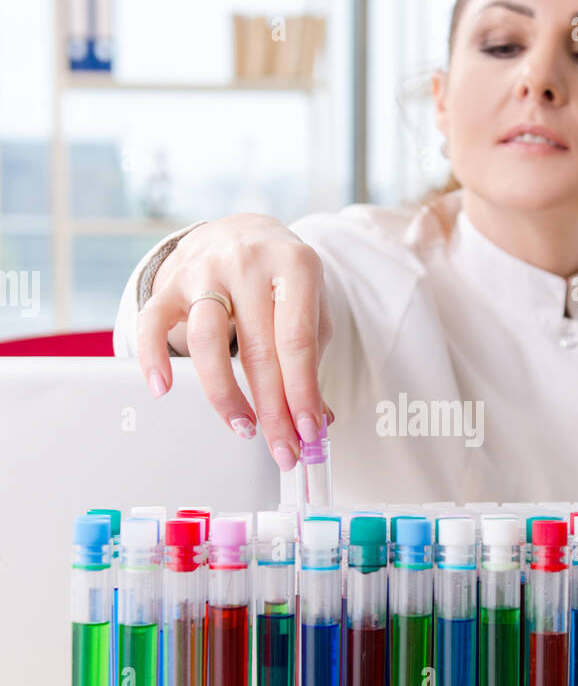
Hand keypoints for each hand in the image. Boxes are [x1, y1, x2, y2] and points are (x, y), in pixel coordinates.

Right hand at [136, 212, 333, 469]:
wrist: (242, 234)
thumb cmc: (282, 283)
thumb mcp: (311, 310)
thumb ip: (313, 362)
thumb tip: (317, 421)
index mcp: (295, 265)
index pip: (298, 341)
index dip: (302, 392)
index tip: (308, 433)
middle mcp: (248, 263)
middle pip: (257, 349)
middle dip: (271, 409)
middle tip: (282, 451)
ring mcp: (205, 270)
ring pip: (206, 340)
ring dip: (225, 394)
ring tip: (243, 428)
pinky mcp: (170, 282)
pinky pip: (152, 322)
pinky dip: (152, 357)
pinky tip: (163, 389)